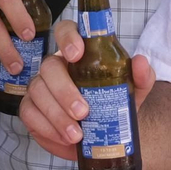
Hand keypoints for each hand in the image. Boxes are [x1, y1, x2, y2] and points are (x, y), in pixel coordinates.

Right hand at [19, 20, 156, 160]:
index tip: (77, 55)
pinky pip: (29, 113)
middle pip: (48, 66)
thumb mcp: (133, 91)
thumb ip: (141, 76)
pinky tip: (64, 138)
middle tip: (84, 111)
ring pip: (38, 91)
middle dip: (64, 90)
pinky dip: (47, 127)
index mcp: (77, 53)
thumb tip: (140, 62)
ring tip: (77, 134)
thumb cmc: (114, 104)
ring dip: (57, 114)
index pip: (65, 31)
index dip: (68, 38)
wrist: (104, 135)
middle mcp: (55, 66)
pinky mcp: (30, 109)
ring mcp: (39, 87)